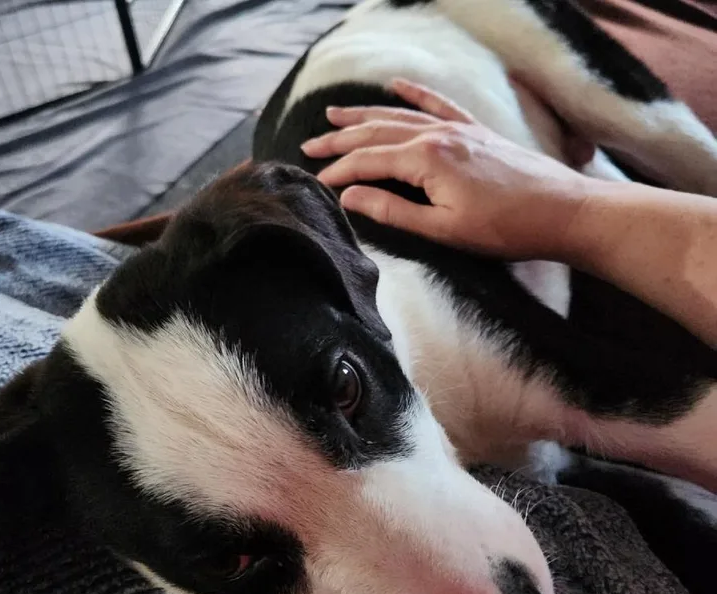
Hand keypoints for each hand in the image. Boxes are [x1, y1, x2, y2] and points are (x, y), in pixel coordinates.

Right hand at [301, 78, 595, 261]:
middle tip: (309, 146)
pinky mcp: (476, 131)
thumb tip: (350, 197)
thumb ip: (393, 210)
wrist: (562, 212)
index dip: (340, 172)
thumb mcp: (442, 229)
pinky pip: (438, 104)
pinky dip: (414, 94)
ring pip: (400, 116)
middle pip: (377, 132)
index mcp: (427, 160)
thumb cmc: (504, 229)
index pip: (368, 162)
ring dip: (365, 116)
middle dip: (340, 140)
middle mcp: (438, 135)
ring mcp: (458, 129)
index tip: (317, 182)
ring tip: (334, 115)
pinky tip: (396, 86)